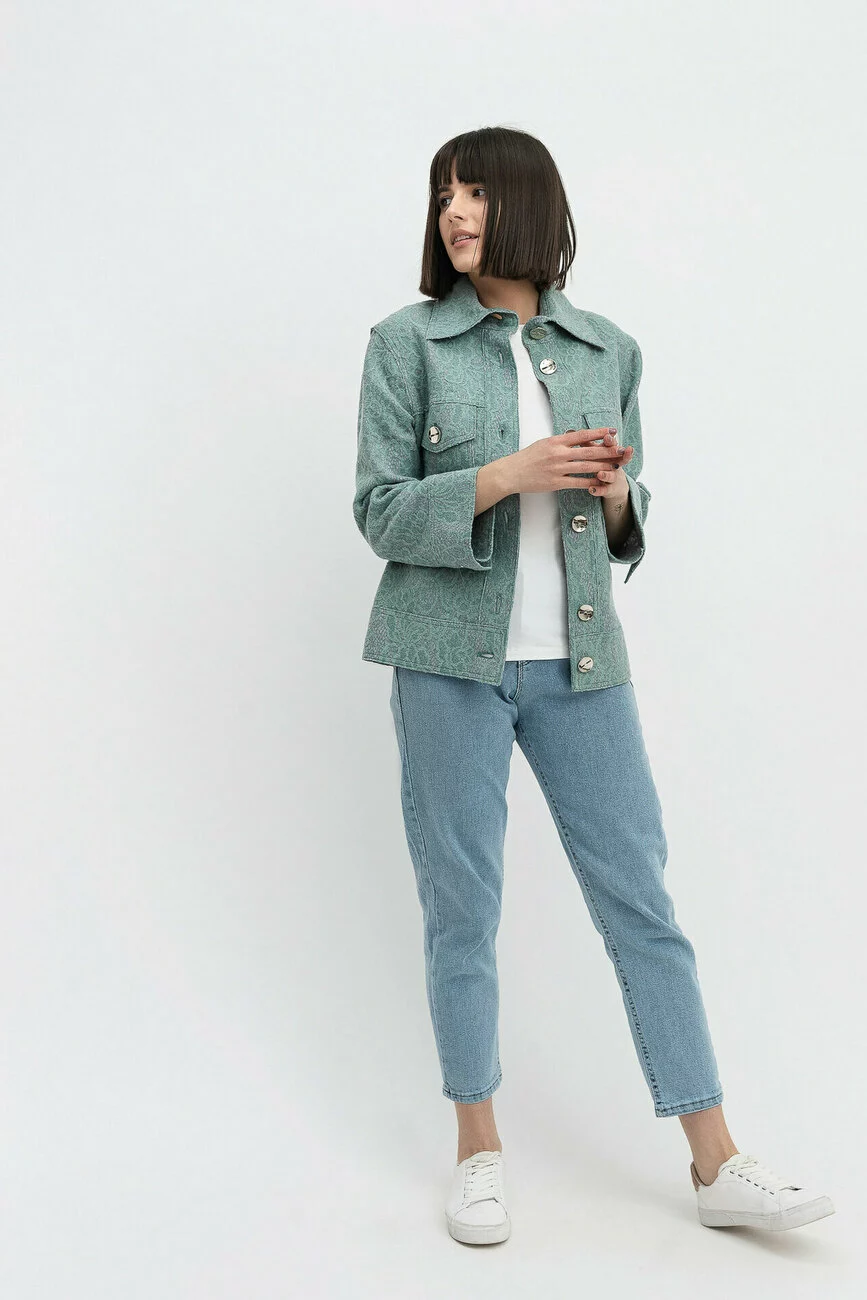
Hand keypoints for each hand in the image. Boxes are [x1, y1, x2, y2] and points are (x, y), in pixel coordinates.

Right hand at [502, 426, 632, 495]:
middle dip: (607, 450)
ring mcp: (558, 469)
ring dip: (603, 466)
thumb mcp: (543, 443)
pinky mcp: (556, 483)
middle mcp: (558, 454)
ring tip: (616, 466)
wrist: (511, 473)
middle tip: (621, 449)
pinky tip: (600, 482)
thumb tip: (576, 438)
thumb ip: (560, 442)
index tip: (612, 431)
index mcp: (556, 441)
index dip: (599, 433)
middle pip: (588, 450)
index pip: (582, 435)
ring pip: (586, 467)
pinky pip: (577, 482)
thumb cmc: (527, 458)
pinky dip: (591, 482)